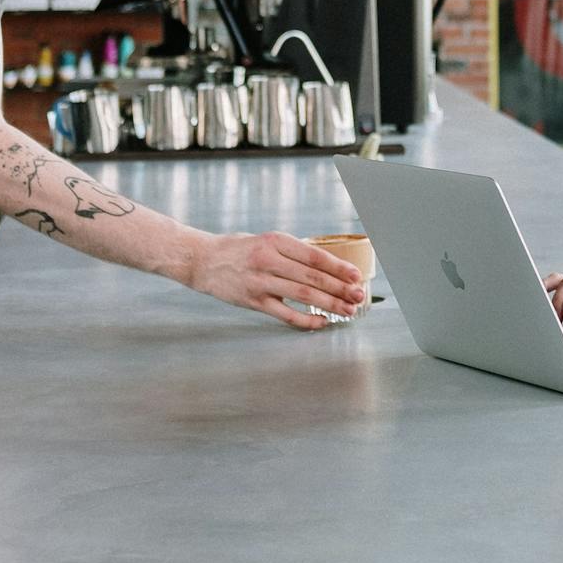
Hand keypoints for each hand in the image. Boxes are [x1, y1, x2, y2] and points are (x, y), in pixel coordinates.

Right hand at [190, 231, 365, 328]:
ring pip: (303, 295)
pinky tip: (322, 322)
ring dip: (329, 304)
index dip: (338, 267)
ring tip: (348, 310)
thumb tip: (326, 266)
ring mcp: (260, 282)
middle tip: (359, 296)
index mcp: (275, 240)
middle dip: (340, 288)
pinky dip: (306, 320)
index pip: (314, 255)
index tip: (356, 275)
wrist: (203, 261)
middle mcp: (268, 260)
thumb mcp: (265, 240)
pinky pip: (285, 314)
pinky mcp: (253, 301)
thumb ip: (292, 252)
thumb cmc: (238, 248)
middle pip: (312, 277)